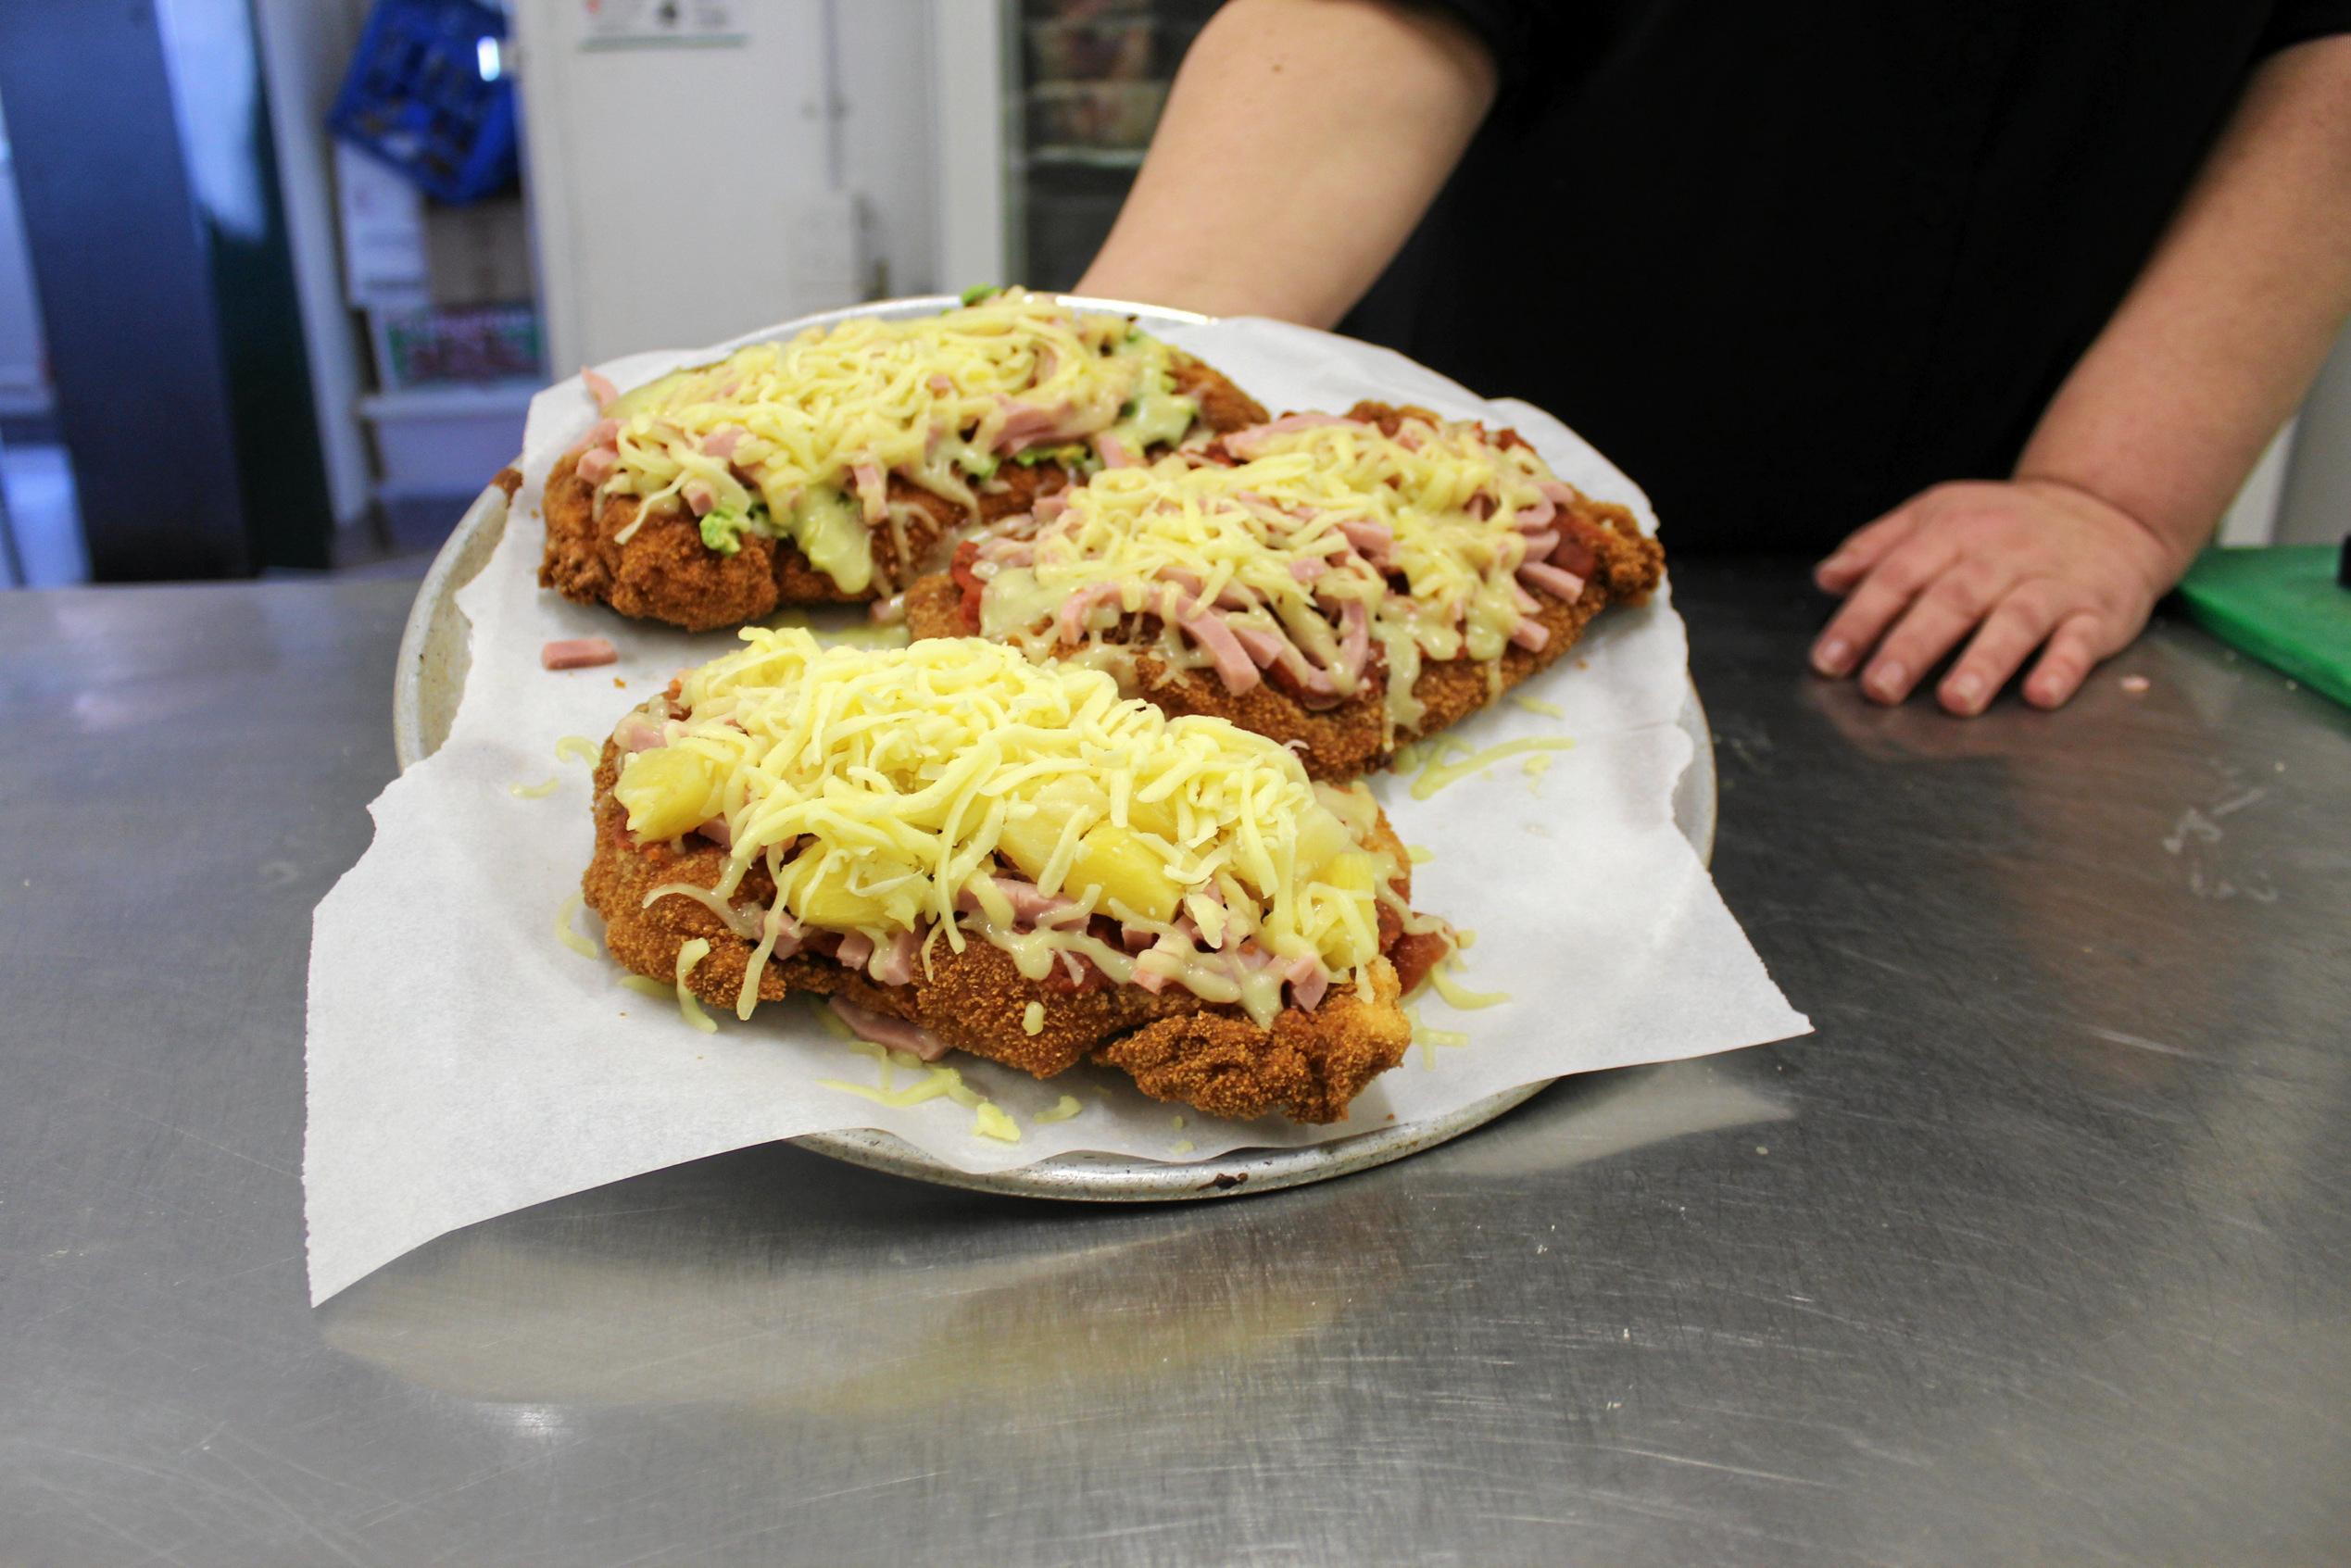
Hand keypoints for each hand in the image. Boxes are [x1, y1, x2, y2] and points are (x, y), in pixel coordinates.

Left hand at [1809, 478, 2182, 715]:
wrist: (2106, 511)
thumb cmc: (2004, 527)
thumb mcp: (1938, 516)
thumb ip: (1878, 546)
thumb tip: (1826, 577)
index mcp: (1953, 530)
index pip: (1899, 574)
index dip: (1861, 618)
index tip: (1829, 661)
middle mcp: (2002, 554)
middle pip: (1953, 599)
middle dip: (1913, 645)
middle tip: (1879, 689)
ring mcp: (2053, 583)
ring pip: (2017, 619)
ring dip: (1985, 661)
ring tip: (1955, 701)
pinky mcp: (2098, 612)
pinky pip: (2081, 639)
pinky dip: (2063, 667)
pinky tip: (2040, 695)